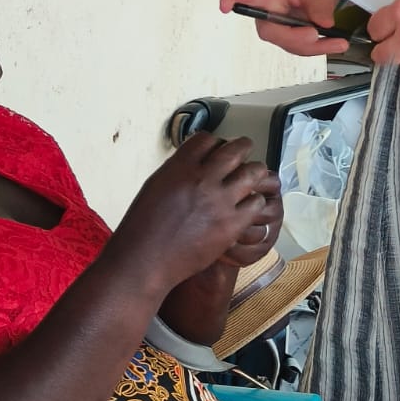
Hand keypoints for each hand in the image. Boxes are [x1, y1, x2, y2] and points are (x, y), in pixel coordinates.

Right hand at [109, 134, 277, 293]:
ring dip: (255, 172)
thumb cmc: (143, 228)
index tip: (218, 148)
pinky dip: (255, 202)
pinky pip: (256, 202)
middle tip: (245, 149)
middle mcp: (201, 179)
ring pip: (253, 172)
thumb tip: (197, 161)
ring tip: (255, 175)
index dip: (215, 142)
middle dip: (242, 147)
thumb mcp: (155, 186)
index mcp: (179, 167)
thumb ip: (178, 170)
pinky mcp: (231, 224)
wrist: (143, 262)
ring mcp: (219, 201)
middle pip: (235, 149)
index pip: (207, 139)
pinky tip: (249, 205)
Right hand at [219, 0, 348, 56]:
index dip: (232, 0)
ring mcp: (278, 27)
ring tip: (338, 42)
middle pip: (270, 32)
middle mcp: (268, 12)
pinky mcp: (291, 37)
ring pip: (289, 45)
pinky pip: (301, 48)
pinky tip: (336, 44)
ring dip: (314, 47)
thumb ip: (320, 2)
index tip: (225, 5)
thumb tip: (323, 24)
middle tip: (315, 34)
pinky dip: (320, 48)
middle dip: (294, 38)